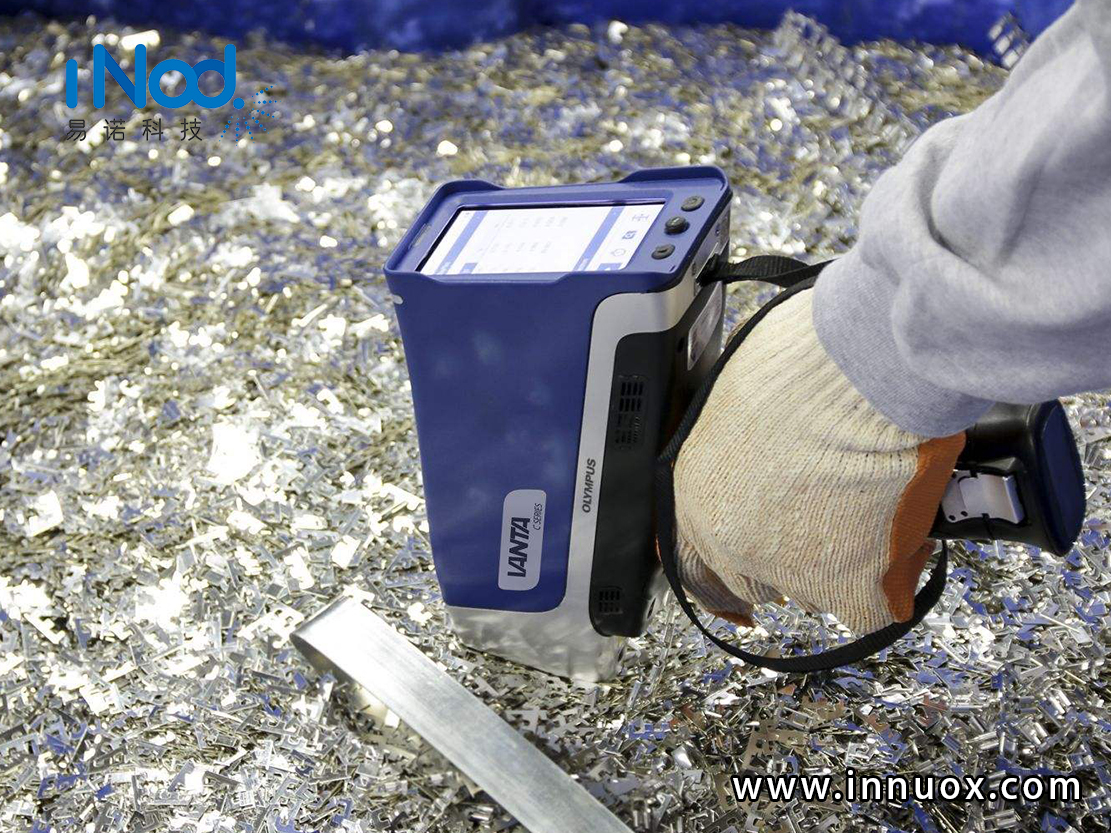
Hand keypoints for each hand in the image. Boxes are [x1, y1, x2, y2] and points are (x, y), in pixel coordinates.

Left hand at [673, 289, 964, 633]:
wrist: (868, 367)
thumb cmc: (809, 360)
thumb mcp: (739, 392)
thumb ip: (737, 439)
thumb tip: (754, 442)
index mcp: (695, 494)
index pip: (696, 561)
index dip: (731, 562)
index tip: (751, 565)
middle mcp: (732, 542)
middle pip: (757, 579)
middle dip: (793, 555)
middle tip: (831, 521)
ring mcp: (790, 571)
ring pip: (816, 589)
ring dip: (844, 559)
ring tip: (876, 503)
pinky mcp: (851, 589)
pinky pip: (874, 606)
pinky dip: (896, 575)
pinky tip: (907, 533)